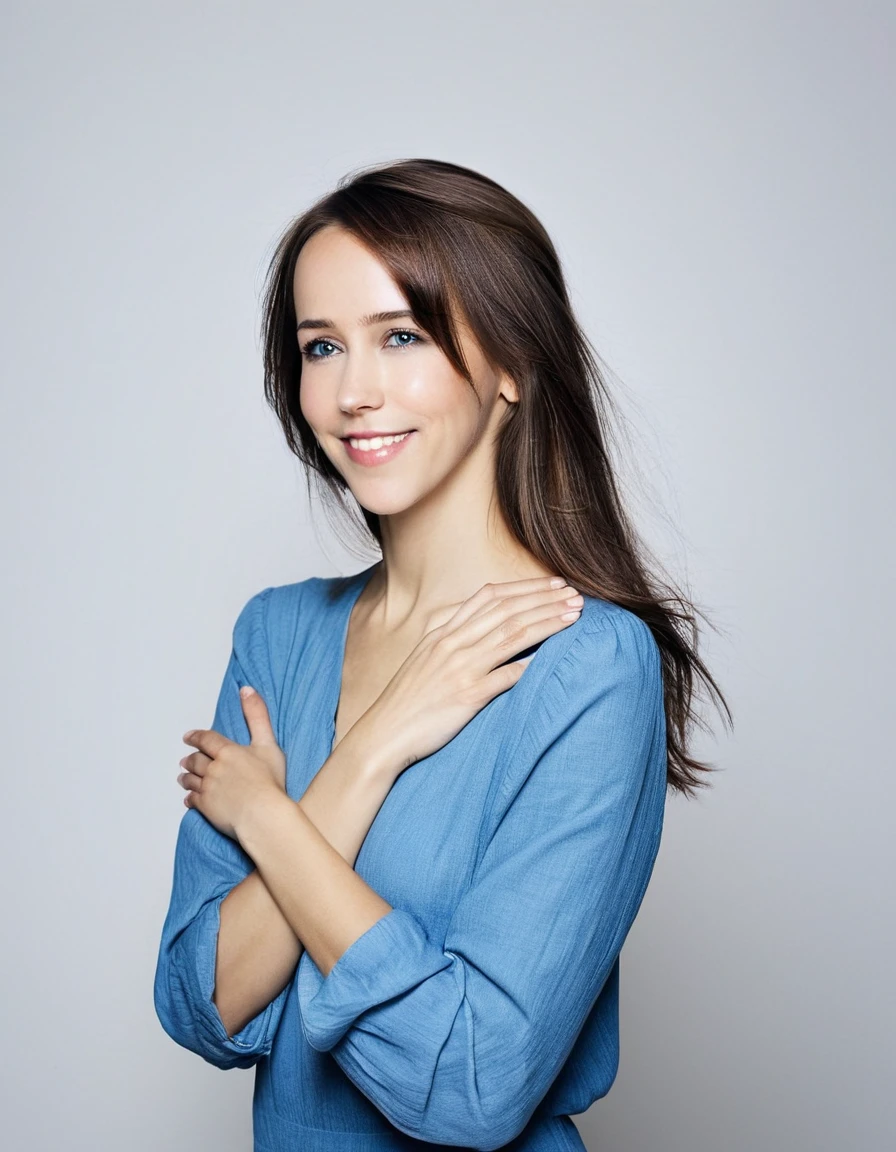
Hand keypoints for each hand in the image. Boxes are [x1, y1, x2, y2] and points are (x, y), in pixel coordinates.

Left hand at [177, 685, 287, 840]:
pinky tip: (189, 800)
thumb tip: (246, 689)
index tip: (189, 737)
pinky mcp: (206, 807)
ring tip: (183, 777)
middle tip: (186, 760)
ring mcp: (208, 788)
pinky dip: (190, 798)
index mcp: (227, 752)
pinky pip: (193, 800)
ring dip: (186, 777)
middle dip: (190, 759)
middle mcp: (213, 768)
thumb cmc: (269, 780)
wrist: (262, 814)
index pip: (207, 740)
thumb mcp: (268, 743)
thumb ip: (257, 715)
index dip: (197, 737)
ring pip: (191, 780)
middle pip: (197, 761)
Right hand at [358, 576, 583, 776]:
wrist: (382, 735)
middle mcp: (452, 643)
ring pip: (513, 635)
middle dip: (545, 599)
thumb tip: (485, 628)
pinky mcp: (467, 696)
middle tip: (575, 595)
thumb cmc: (407, 701)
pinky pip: (507, 676)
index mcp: (442, 632)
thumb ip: (453, 640)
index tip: (552, 584)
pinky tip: (555, 656)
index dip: (525, 587)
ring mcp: (459, 668)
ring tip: (575, 615)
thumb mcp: (425, 659)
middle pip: (507, 611)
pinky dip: (532, 663)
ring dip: (548, 622)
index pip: (490, 596)